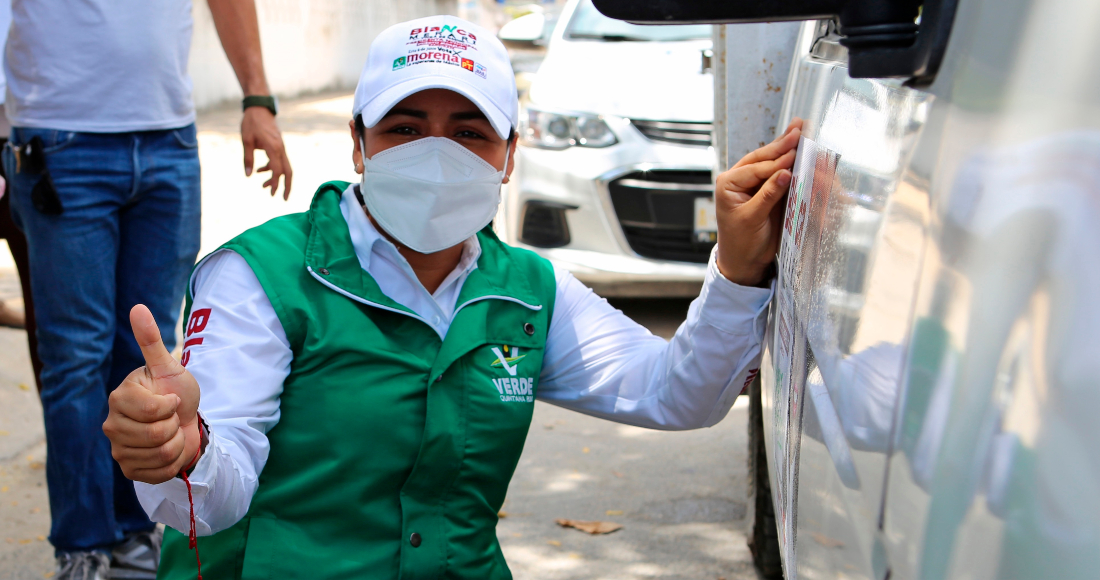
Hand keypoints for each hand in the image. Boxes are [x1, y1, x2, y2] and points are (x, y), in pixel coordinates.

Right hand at [103, 305, 201, 483]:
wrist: (184, 421)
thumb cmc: (175, 391)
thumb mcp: (169, 366)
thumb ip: (152, 341)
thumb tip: (138, 308)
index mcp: (119, 398)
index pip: (154, 410)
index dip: (171, 404)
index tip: (170, 398)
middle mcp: (111, 424)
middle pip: (157, 433)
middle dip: (174, 424)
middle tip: (170, 416)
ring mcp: (118, 449)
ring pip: (160, 452)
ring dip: (175, 442)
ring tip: (170, 431)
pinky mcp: (129, 470)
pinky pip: (159, 471)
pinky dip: (173, 461)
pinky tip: (167, 449)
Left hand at [242, 106, 292, 199]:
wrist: (259, 108)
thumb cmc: (251, 123)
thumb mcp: (246, 140)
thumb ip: (247, 158)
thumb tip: (248, 175)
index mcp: (273, 148)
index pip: (277, 170)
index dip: (275, 183)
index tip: (271, 193)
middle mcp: (280, 149)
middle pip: (288, 171)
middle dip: (287, 186)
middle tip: (284, 198)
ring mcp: (281, 147)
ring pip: (285, 167)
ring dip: (278, 178)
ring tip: (264, 187)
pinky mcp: (278, 145)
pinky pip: (279, 160)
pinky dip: (272, 168)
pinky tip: (260, 171)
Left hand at [714, 118, 802, 285]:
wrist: (743, 261)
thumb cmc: (741, 243)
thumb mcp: (752, 219)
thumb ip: (768, 195)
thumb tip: (785, 172)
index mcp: (728, 184)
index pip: (756, 168)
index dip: (777, 161)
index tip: (796, 152)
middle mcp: (738, 179)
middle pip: (762, 158)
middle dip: (781, 144)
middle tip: (799, 128)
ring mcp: (751, 183)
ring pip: (769, 160)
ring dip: (785, 146)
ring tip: (799, 128)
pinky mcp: (764, 190)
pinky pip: (777, 172)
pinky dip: (788, 161)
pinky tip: (797, 148)